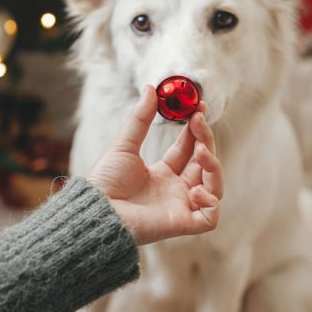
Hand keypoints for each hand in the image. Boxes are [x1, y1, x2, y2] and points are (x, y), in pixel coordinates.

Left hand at [87, 85, 222, 244]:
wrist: (96, 209)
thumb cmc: (105, 181)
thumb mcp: (124, 144)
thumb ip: (140, 118)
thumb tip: (151, 88)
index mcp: (162, 174)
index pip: (189, 150)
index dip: (197, 130)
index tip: (198, 109)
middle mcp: (174, 190)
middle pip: (205, 165)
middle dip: (206, 141)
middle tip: (198, 121)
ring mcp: (180, 207)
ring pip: (214, 187)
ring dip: (214, 167)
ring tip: (200, 152)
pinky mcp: (182, 224)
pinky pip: (210, 217)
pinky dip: (210, 201)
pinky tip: (195, 189)